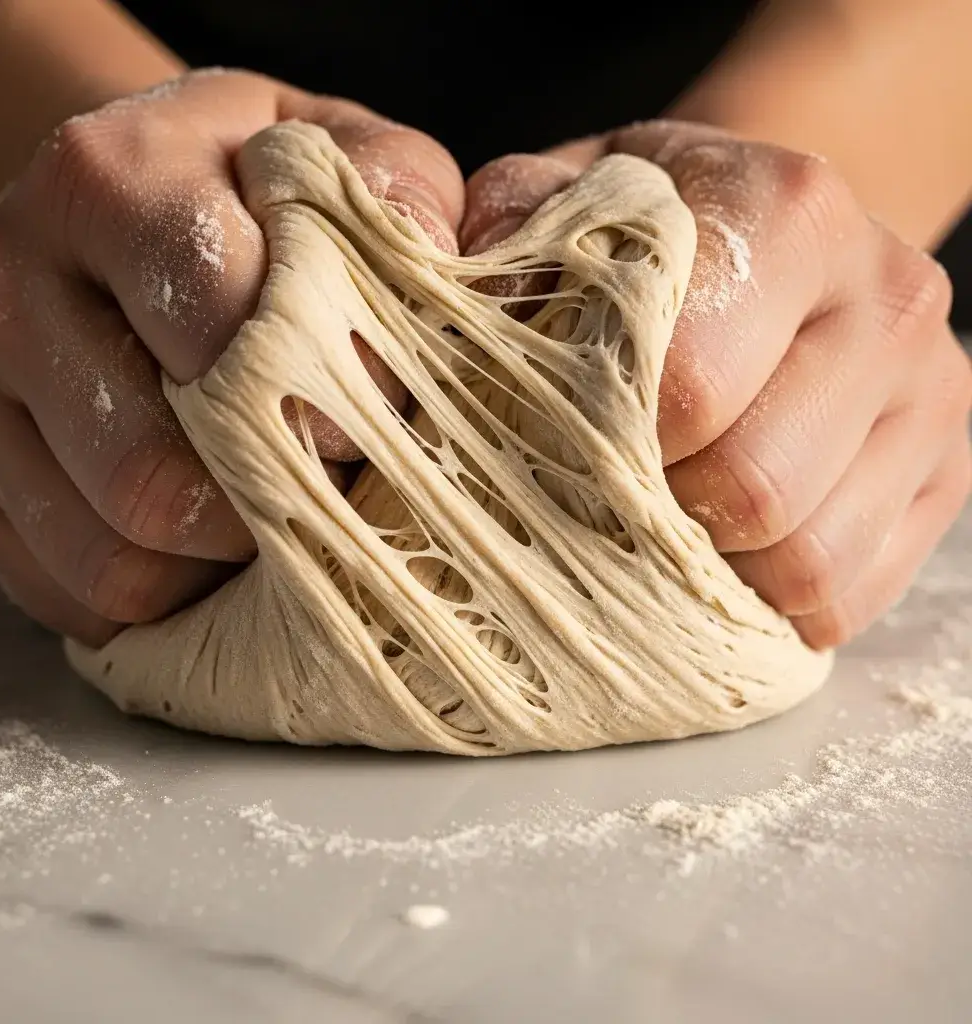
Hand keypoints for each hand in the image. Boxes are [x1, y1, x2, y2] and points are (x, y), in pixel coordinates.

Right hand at [0, 69, 463, 645]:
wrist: (111, 205)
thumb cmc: (242, 191)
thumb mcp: (327, 154)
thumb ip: (394, 197)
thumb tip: (438, 287)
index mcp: (109, 181)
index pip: (222, 331)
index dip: (319, 408)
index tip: (364, 432)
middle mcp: (5, 280)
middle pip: (154, 476)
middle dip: (266, 513)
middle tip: (323, 496)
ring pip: (111, 556)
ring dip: (215, 569)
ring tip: (267, 520)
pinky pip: (72, 592)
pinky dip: (160, 597)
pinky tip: (204, 545)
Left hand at [460, 120, 971, 648]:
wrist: (763, 240)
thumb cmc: (639, 240)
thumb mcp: (556, 207)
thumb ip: (506, 244)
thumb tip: (452, 331)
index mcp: (787, 210)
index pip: (690, 382)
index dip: (607, 438)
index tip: (564, 437)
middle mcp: (885, 295)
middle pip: (754, 487)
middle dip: (659, 512)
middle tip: (611, 488)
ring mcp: (930, 389)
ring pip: (806, 559)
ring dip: (712, 565)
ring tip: (666, 515)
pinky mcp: (945, 470)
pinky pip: (848, 594)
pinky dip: (767, 597)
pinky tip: (722, 545)